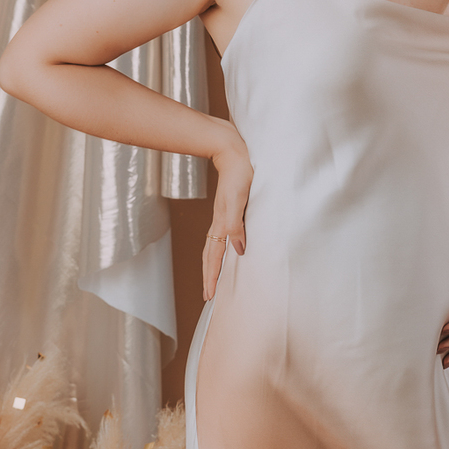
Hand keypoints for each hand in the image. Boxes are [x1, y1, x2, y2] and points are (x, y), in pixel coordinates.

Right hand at [203, 125, 253, 300]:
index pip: (214, 256)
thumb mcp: (239, 200)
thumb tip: (238, 249)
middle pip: (209, 255)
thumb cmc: (240, 174)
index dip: (212, 277)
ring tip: (212, 279)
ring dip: (212, 265)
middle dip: (208, 276)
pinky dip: (220, 250)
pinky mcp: (229, 210)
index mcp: (221, 223)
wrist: (234, 152)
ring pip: (213, 246)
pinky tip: (228, 250)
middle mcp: (220, 222)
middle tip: (207, 296)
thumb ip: (236, 224)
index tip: (209, 296)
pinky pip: (221, 237)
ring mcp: (223, 216)